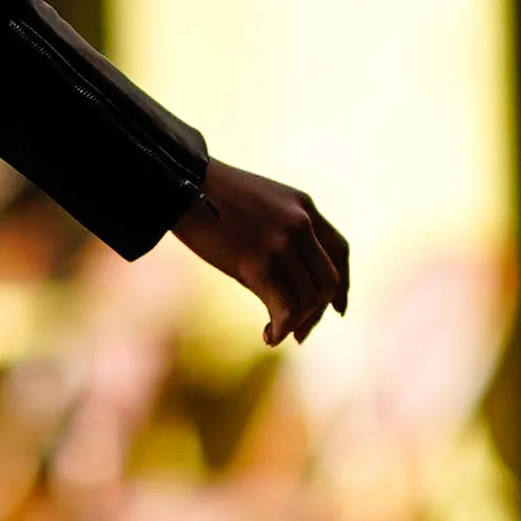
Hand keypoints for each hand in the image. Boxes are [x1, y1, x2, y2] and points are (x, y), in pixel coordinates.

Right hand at [173, 159, 350, 347]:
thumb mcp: (258, 204)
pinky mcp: (259, 263)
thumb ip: (279, 231)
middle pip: (328, 281)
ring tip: (277, 333)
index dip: (343, 284)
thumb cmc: (207, 196)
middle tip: (301, 333)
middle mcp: (301, 225)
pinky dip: (281, 329)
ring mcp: (282, 244)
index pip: (340, 251)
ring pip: (308, 299)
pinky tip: (269, 336)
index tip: (337, 308)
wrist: (177, 184)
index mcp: (304, 206)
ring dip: (296, 324)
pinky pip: (285, 309)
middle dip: (317, 313)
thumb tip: (280, 276)